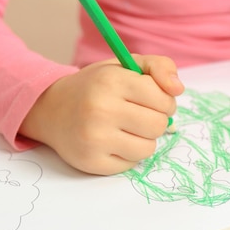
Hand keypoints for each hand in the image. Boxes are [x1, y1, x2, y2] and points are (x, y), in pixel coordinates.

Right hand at [19, 55, 184, 174]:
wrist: (51, 109)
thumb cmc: (96, 86)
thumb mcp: (124, 65)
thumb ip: (158, 67)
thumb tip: (178, 89)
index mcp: (112, 81)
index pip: (163, 98)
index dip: (164, 99)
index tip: (152, 99)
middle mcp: (101, 109)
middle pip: (159, 125)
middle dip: (156, 120)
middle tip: (139, 114)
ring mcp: (95, 138)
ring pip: (148, 148)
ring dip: (143, 139)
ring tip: (126, 128)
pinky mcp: (91, 162)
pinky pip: (131, 164)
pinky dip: (128, 154)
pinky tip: (113, 141)